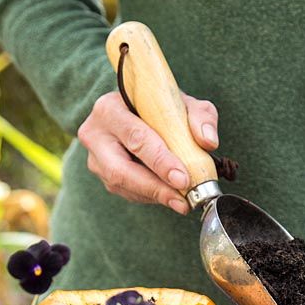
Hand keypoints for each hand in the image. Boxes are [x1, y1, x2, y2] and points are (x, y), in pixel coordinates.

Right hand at [77, 91, 218, 213]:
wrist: (137, 112)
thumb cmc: (159, 107)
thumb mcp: (183, 102)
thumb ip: (201, 116)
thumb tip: (208, 142)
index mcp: (109, 109)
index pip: (136, 139)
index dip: (160, 162)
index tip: (183, 179)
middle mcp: (95, 134)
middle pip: (121, 171)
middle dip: (155, 188)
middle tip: (183, 201)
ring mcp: (95, 159)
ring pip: (122, 186)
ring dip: (155, 196)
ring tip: (182, 202)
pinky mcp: (102, 176)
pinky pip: (126, 192)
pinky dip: (150, 196)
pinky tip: (169, 196)